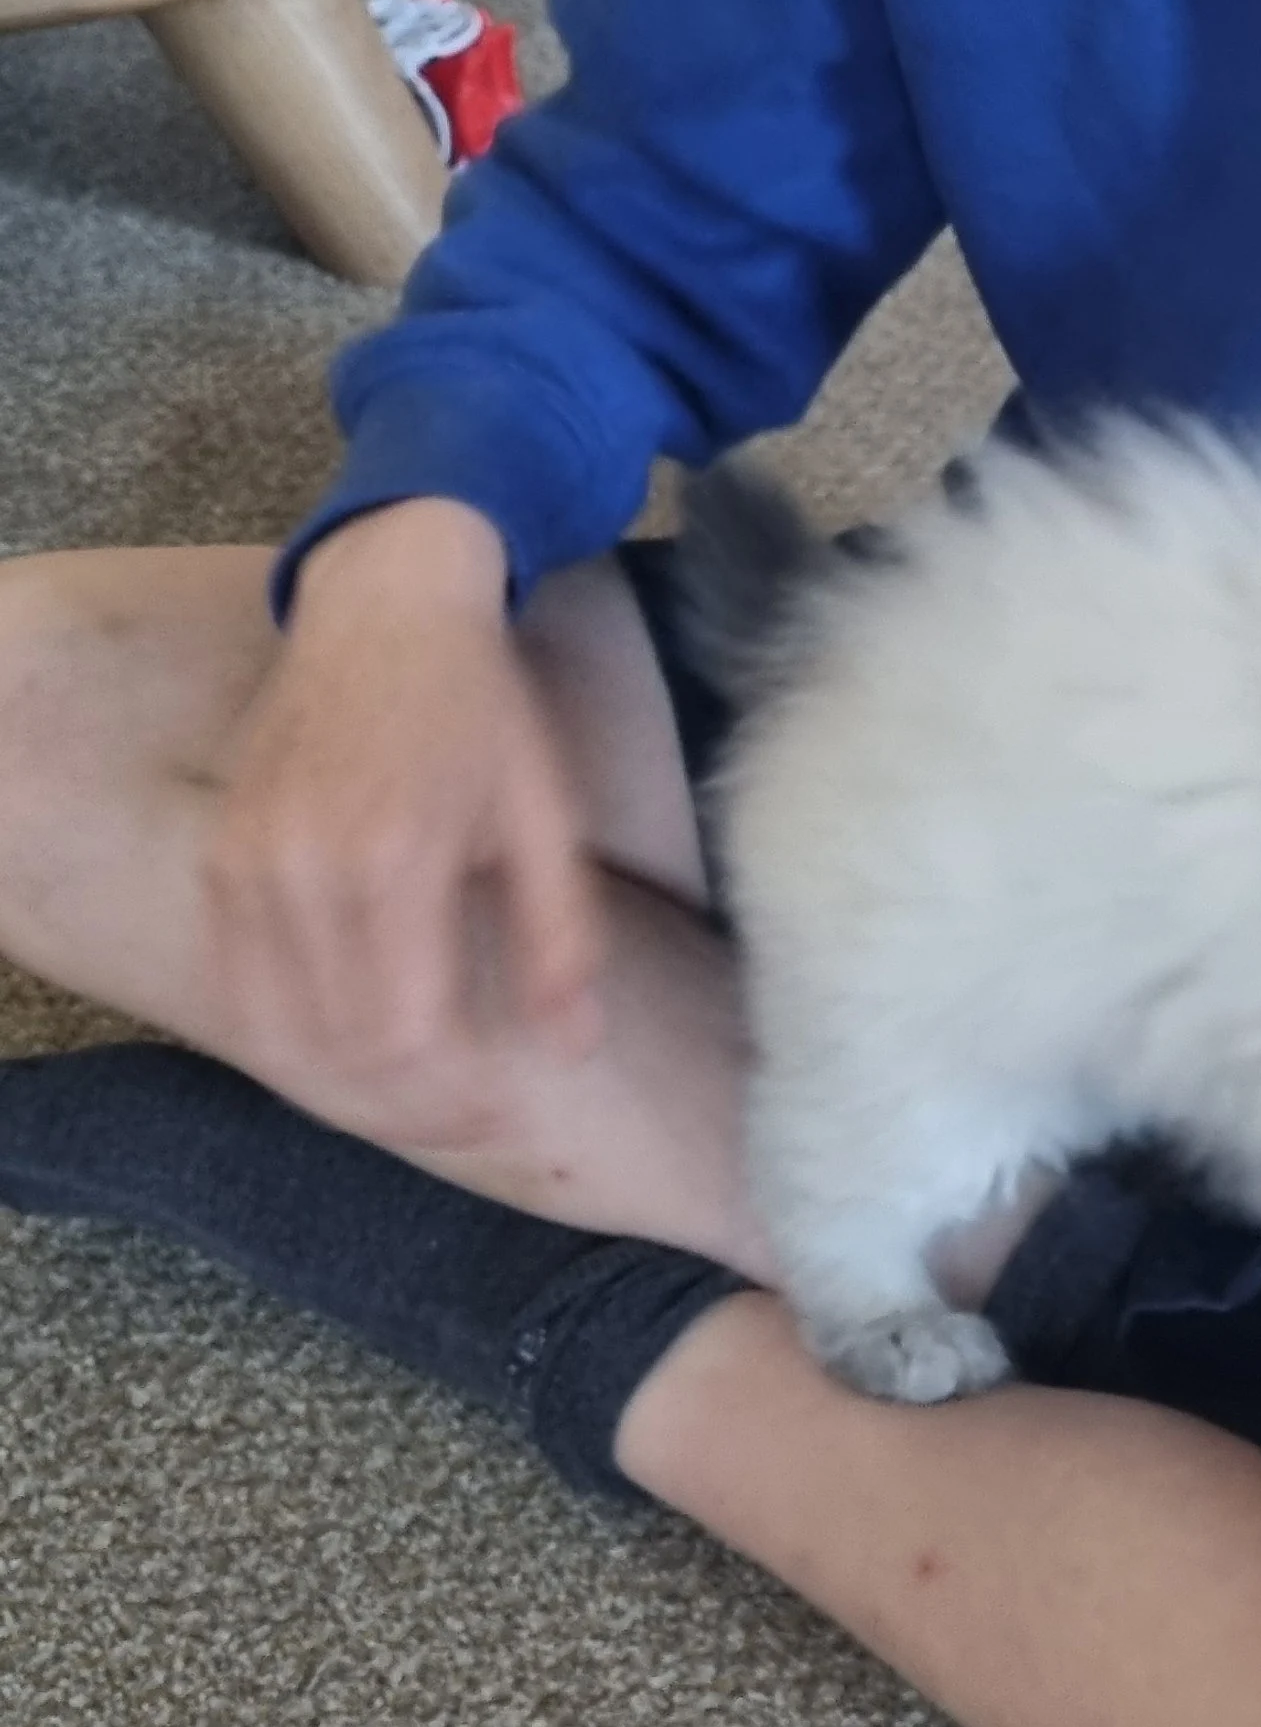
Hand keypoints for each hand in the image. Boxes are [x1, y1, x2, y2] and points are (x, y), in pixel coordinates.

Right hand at [203, 498, 603, 1130]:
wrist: (383, 606)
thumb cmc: (480, 707)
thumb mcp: (546, 813)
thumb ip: (561, 938)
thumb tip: (576, 1047)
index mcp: (397, 857)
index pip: (405, 1039)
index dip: (453, 1101)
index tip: (500, 1114)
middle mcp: (307, 867)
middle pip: (339, 1053)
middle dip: (408, 1109)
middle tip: (465, 1120)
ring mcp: (248, 863)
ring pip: (279, 1035)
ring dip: (345, 1088)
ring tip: (412, 1100)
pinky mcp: (218, 859)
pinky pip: (235, 989)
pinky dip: (285, 1041)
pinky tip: (343, 1053)